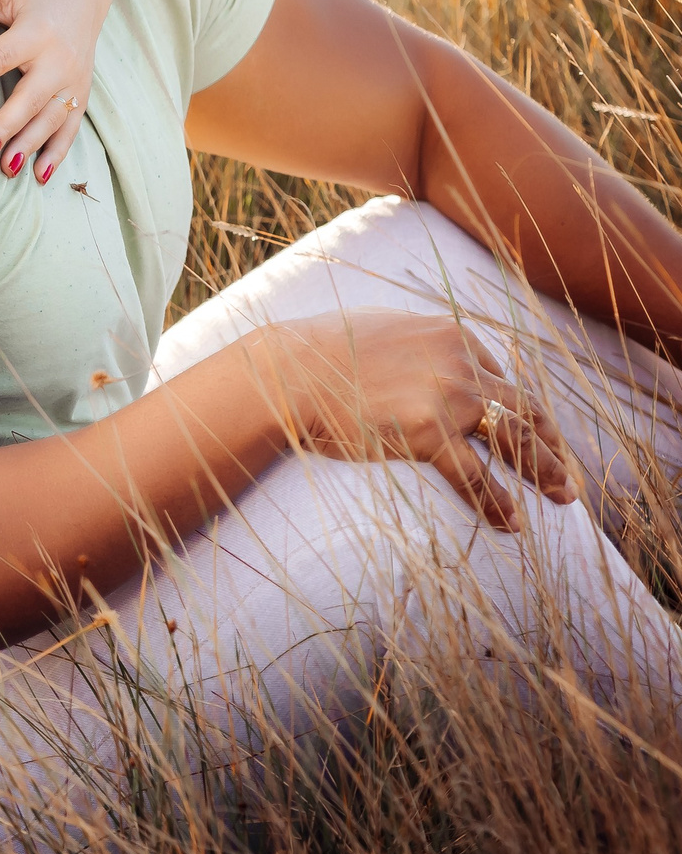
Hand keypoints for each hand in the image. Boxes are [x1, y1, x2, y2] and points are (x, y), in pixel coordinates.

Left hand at [0, 0, 117, 182]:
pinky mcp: (82, 92)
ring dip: (30, 145)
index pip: (3, 56)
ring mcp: (74, 79)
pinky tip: (40, 177)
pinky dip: (57, 153)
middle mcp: (60, 59)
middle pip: (31, 97)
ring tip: (6, 169)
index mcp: (38, 30)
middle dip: (8, 125)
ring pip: (52, 119)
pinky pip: (71, 128)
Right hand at [254, 308, 577, 530]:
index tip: (529, 431)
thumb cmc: (320, 353)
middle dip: (550, 443)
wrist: (287, 372)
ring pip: (515, 439)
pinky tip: (511, 523)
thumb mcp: (381, 330)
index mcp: (451, 335)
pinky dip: (497, 502)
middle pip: (523, 407)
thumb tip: (423, 357)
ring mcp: (449, 397)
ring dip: (543, 470)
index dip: (516, 409)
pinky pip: (476, 476)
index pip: (499, 376)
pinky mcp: (429, 433)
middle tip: (566, 473)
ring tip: (561, 496)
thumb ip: (416, 344)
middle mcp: (460, 363)